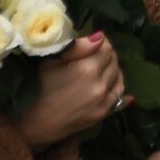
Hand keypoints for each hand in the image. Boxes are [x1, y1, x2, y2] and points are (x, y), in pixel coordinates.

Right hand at [17, 32, 126, 149]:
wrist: (39, 123)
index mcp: (86, 68)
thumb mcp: (52, 61)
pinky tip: (108, 80)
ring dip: (111, 68)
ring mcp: (104, 99)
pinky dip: (116, 83)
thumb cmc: (41, 87)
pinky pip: (120, 92)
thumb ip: (77, 47)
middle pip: (113, 60)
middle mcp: (100, 84)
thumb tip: (99, 37)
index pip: (106, 47)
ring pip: (118, 74)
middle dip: (105, 54)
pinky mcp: (105, 112)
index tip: (92, 44)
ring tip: (99, 68)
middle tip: (94, 56)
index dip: (100, 43)